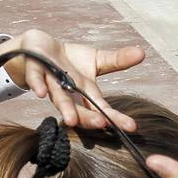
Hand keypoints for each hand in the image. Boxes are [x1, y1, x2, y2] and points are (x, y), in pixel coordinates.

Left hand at [0, 30, 145, 130]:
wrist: (37, 50)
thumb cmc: (68, 61)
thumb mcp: (96, 60)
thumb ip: (117, 60)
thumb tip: (142, 53)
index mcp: (84, 92)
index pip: (101, 108)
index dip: (115, 118)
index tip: (131, 127)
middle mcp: (68, 92)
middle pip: (79, 109)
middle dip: (89, 118)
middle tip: (102, 124)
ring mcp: (51, 82)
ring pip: (58, 97)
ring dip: (65, 108)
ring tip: (72, 120)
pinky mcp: (35, 69)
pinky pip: (35, 78)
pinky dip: (38, 85)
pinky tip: (41, 93)